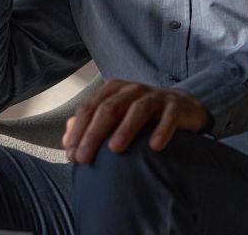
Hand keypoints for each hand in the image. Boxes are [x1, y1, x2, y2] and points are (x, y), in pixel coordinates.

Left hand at [61, 79, 209, 163]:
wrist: (181, 107)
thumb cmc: (140, 116)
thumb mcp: (114, 116)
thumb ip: (90, 125)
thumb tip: (67, 141)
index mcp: (113, 90)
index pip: (90, 108)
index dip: (78, 131)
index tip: (71, 155)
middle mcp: (132, 89)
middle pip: (109, 108)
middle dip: (94, 134)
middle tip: (85, 158)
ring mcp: (155, 96)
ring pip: (137, 109)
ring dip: (125, 129)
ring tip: (114, 149)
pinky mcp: (175, 106)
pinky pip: (169, 116)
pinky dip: (161, 130)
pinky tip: (154, 147)